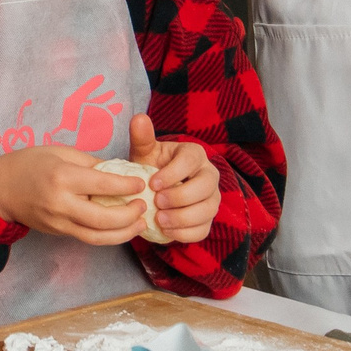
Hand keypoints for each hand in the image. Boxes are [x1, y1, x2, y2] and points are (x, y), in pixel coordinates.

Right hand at [0, 144, 154, 246]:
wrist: (0, 189)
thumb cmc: (28, 163)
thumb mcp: (59, 152)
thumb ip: (90, 163)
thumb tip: (119, 172)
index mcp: (62, 176)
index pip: (103, 184)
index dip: (127, 185)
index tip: (140, 183)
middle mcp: (61, 203)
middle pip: (104, 218)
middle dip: (130, 214)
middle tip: (143, 205)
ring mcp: (59, 222)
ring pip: (99, 236)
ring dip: (124, 233)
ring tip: (140, 224)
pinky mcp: (58, 233)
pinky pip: (88, 238)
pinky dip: (109, 236)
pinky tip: (122, 229)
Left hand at [126, 115, 222, 244]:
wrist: (153, 193)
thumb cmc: (151, 169)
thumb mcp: (144, 153)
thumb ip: (142, 138)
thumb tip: (139, 118)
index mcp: (194, 155)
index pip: (191, 161)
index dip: (173, 173)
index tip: (152, 184)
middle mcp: (209, 176)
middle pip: (205, 187)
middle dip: (180, 196)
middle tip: (157, 203)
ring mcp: (211, 199)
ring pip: (207, 210)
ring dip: (183, 217)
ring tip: (159, 220)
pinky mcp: (207, 220)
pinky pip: (203, 229)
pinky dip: (185, 233)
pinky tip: (167, 231)